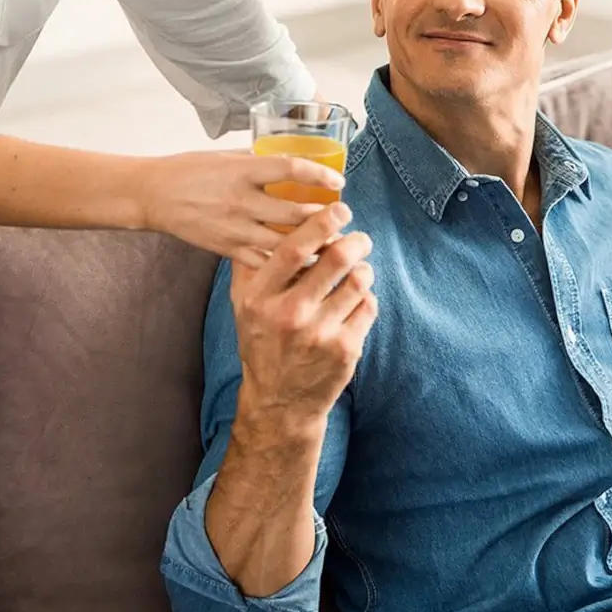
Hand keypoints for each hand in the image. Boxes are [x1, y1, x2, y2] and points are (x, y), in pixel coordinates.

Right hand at [140, 150, 345, 264]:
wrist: (152, 195)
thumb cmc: (190, 170)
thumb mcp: (227, 155)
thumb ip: (260, 159)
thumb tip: (294, 157)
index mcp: (242, 170)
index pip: (290, 169)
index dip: (319, 176)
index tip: (338, 182)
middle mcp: (240, 200)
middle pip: (293, 214)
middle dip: (324, 218)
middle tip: (344, 217)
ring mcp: (234, 228)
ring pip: (283, 243)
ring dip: (311, 245)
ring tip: (333, 243)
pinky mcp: (227, 248)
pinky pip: (264, 261)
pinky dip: (287, 264)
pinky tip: (305, 264)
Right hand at [229, 202, 375, 434]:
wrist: (279, 401)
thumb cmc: (263, 343)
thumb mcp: (243, 306)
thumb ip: (250, 265)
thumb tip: (264, 222)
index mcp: (259, 299)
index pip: (292, 249)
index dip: (320, 223)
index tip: (339, 209)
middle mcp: (288, 314)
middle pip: (336, 259)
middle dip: (356, 241)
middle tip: (360, 239)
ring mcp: (319, 333)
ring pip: (359, 280)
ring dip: (364, 269)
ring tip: (359, 271)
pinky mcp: (346, 349)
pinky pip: (369, 305)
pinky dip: (366, 298)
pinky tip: (355, 303)